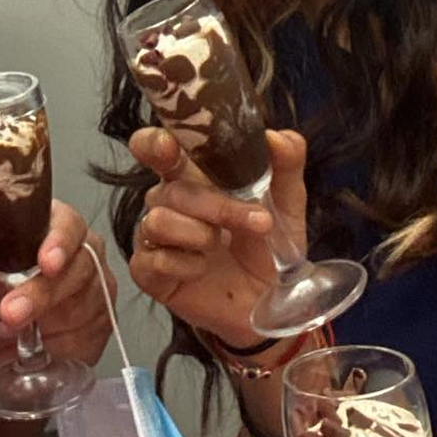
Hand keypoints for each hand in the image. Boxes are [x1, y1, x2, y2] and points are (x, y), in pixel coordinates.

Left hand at [0, 199, 114, 367]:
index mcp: (51, 226)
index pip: (67, 222)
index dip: (59, 240)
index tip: (44, 262)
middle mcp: (79, 251)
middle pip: (80, 261)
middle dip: (44, 290)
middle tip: (12, 311)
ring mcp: (94, 286)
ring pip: (87, 296)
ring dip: (48, 316)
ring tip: (11, 327)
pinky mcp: (101, 320)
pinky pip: (93, 327)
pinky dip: (63, 338)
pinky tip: (39, 343)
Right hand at [127, 125, 308, 347]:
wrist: (269, 300)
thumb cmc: (268, 244)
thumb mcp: (287, 202)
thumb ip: (286, 164)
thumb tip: (276, 136)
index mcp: (190, 175)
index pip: (155, 148)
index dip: (153, 143)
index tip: (167, 146)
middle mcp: (166, 201)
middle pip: (170, 189)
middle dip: (215, 204)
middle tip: (258, 221)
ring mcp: (153, 237)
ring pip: (159, 221)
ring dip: (199, 233)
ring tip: (221, 246)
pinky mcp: (149, 273)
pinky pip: (153, 260)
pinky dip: (185, 264)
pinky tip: (202, 269)